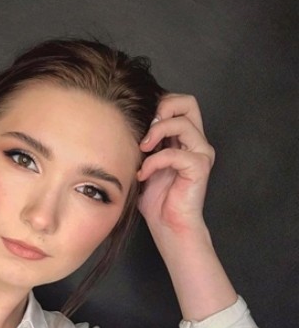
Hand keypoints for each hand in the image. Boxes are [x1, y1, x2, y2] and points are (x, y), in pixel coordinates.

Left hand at [137, 94, 214, 236]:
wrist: (168, 225)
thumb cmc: (155, 198)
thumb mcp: (143, 162)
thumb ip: (142, 141)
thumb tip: (126, 121)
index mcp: (184, 137)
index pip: (179, 102)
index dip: (159, 104)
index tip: (139, 123)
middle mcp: (196, 141)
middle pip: (188, 102)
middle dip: (162, 109)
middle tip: (145, 129)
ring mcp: (201, 153)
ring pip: (182, 123)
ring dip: (155, 134)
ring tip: (141, 150)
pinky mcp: (199, 167)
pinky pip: (174, 153)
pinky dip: (153, 161)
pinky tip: (143, 174)